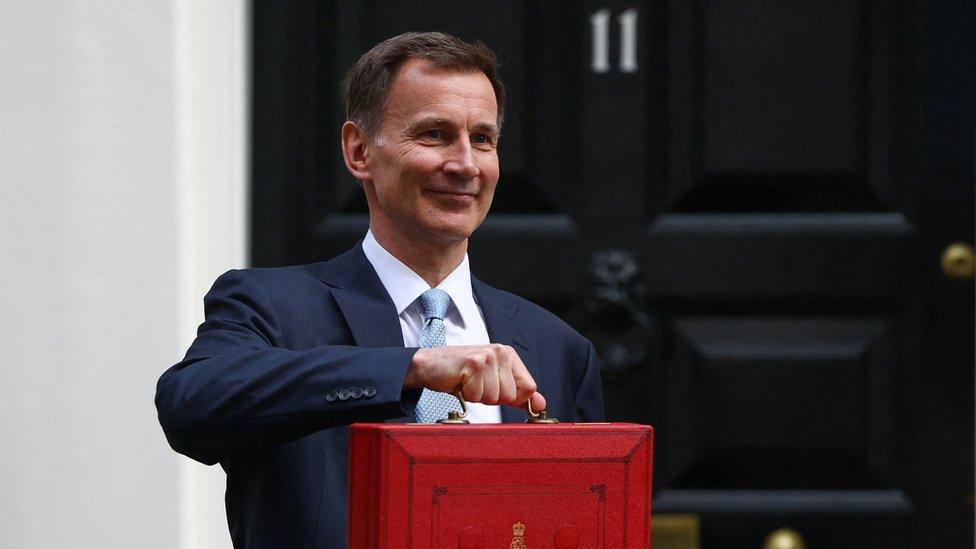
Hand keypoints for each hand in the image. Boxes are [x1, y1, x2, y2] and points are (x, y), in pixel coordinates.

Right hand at [404, 344, 546, 410]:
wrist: (430, 366)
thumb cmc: (461, 375)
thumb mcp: (493, 383)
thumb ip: (518, 394)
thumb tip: (541, 405)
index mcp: (509, 355)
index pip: (529, 388)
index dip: (511, 397)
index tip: (493, 388)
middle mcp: (501, 352)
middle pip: (511, 395)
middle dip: (491, 398)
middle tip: (475, 384)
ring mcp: (488, 356)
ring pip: (495, 398)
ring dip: (477, 396)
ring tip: (467, 383)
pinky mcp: (474, 363)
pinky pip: (478, 395)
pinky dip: (466, 395)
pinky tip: (459, 381)